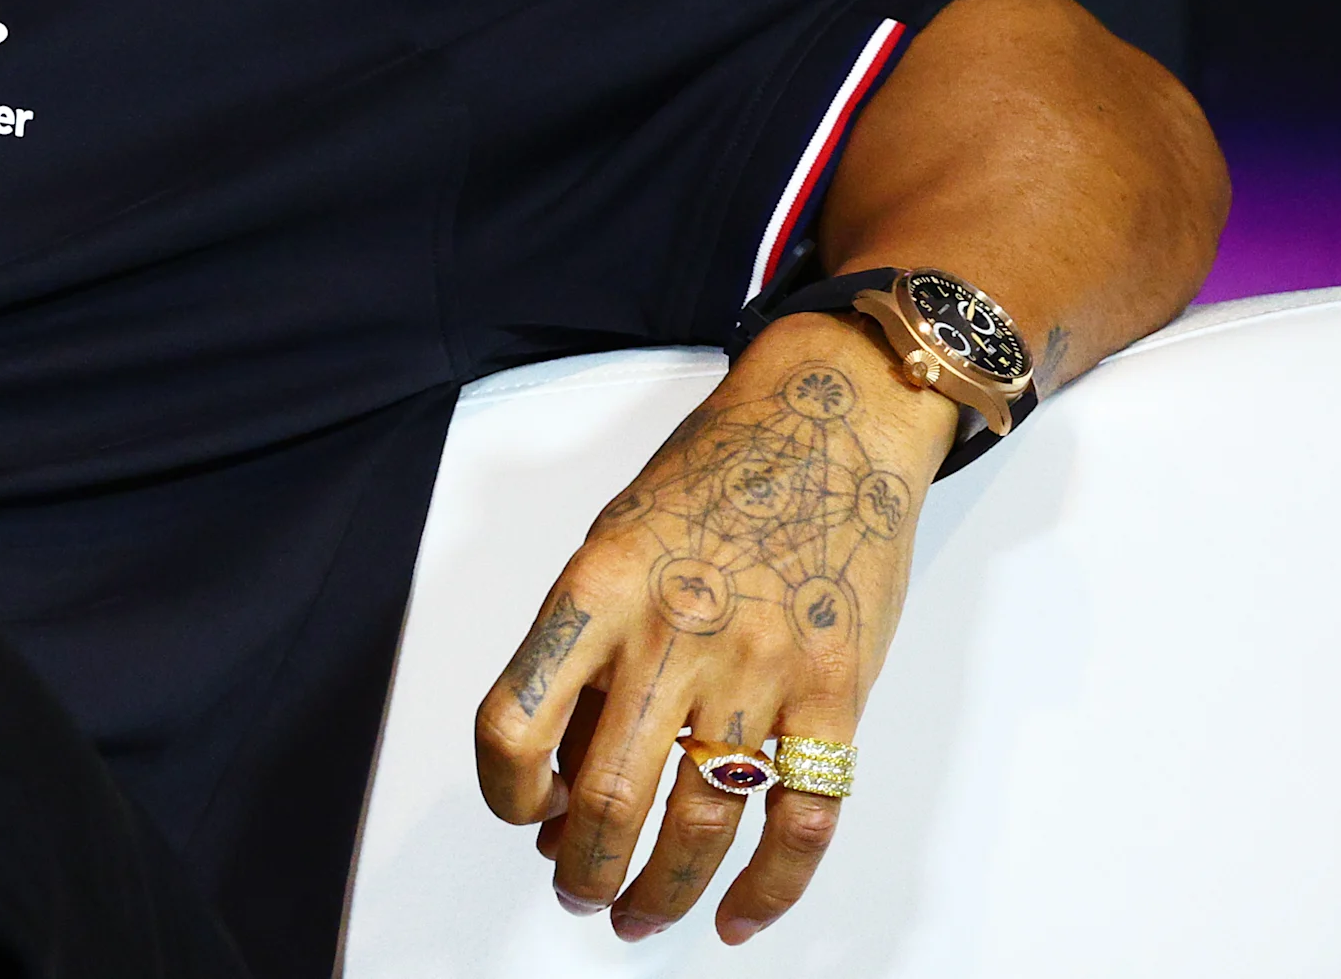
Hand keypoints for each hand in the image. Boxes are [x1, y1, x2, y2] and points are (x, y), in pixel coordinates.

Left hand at [474, 317, 954, 945]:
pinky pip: (801, 819)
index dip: (503, 792)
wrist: (828, 421)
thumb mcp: (613, 543)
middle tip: (576, 894)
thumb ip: (588, 654)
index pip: (513, 722)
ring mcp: (760, 666)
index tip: (520, 813)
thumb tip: (560, 779)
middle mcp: (671, 634)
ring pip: (699, 825)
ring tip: (638, 918)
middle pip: (604, 798)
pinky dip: (769, 889)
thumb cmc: (709, 481)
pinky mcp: (837, 691)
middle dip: (580, 870)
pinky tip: (737, 918)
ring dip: (661, 894)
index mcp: (596, 590)